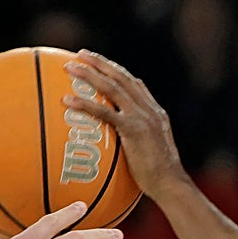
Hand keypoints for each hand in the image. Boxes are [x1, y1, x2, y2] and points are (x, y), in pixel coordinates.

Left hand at [64, 50, 187, 198]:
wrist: (171, 184)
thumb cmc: (159, 178)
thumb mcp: (151, 152)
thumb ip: (137, 142)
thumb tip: (118, 147)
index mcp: (155, 113)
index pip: (135, 84)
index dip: (116, 70)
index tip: (99, 63)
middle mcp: (150, 110)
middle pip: (123, 78)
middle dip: (101, 63)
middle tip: (80, 54)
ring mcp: (143, 118)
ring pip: (113, 88)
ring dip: (90, 74)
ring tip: (69, 67)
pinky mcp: (134, 130)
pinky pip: (105, 113)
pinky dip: (84, 104)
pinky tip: (66, 100)